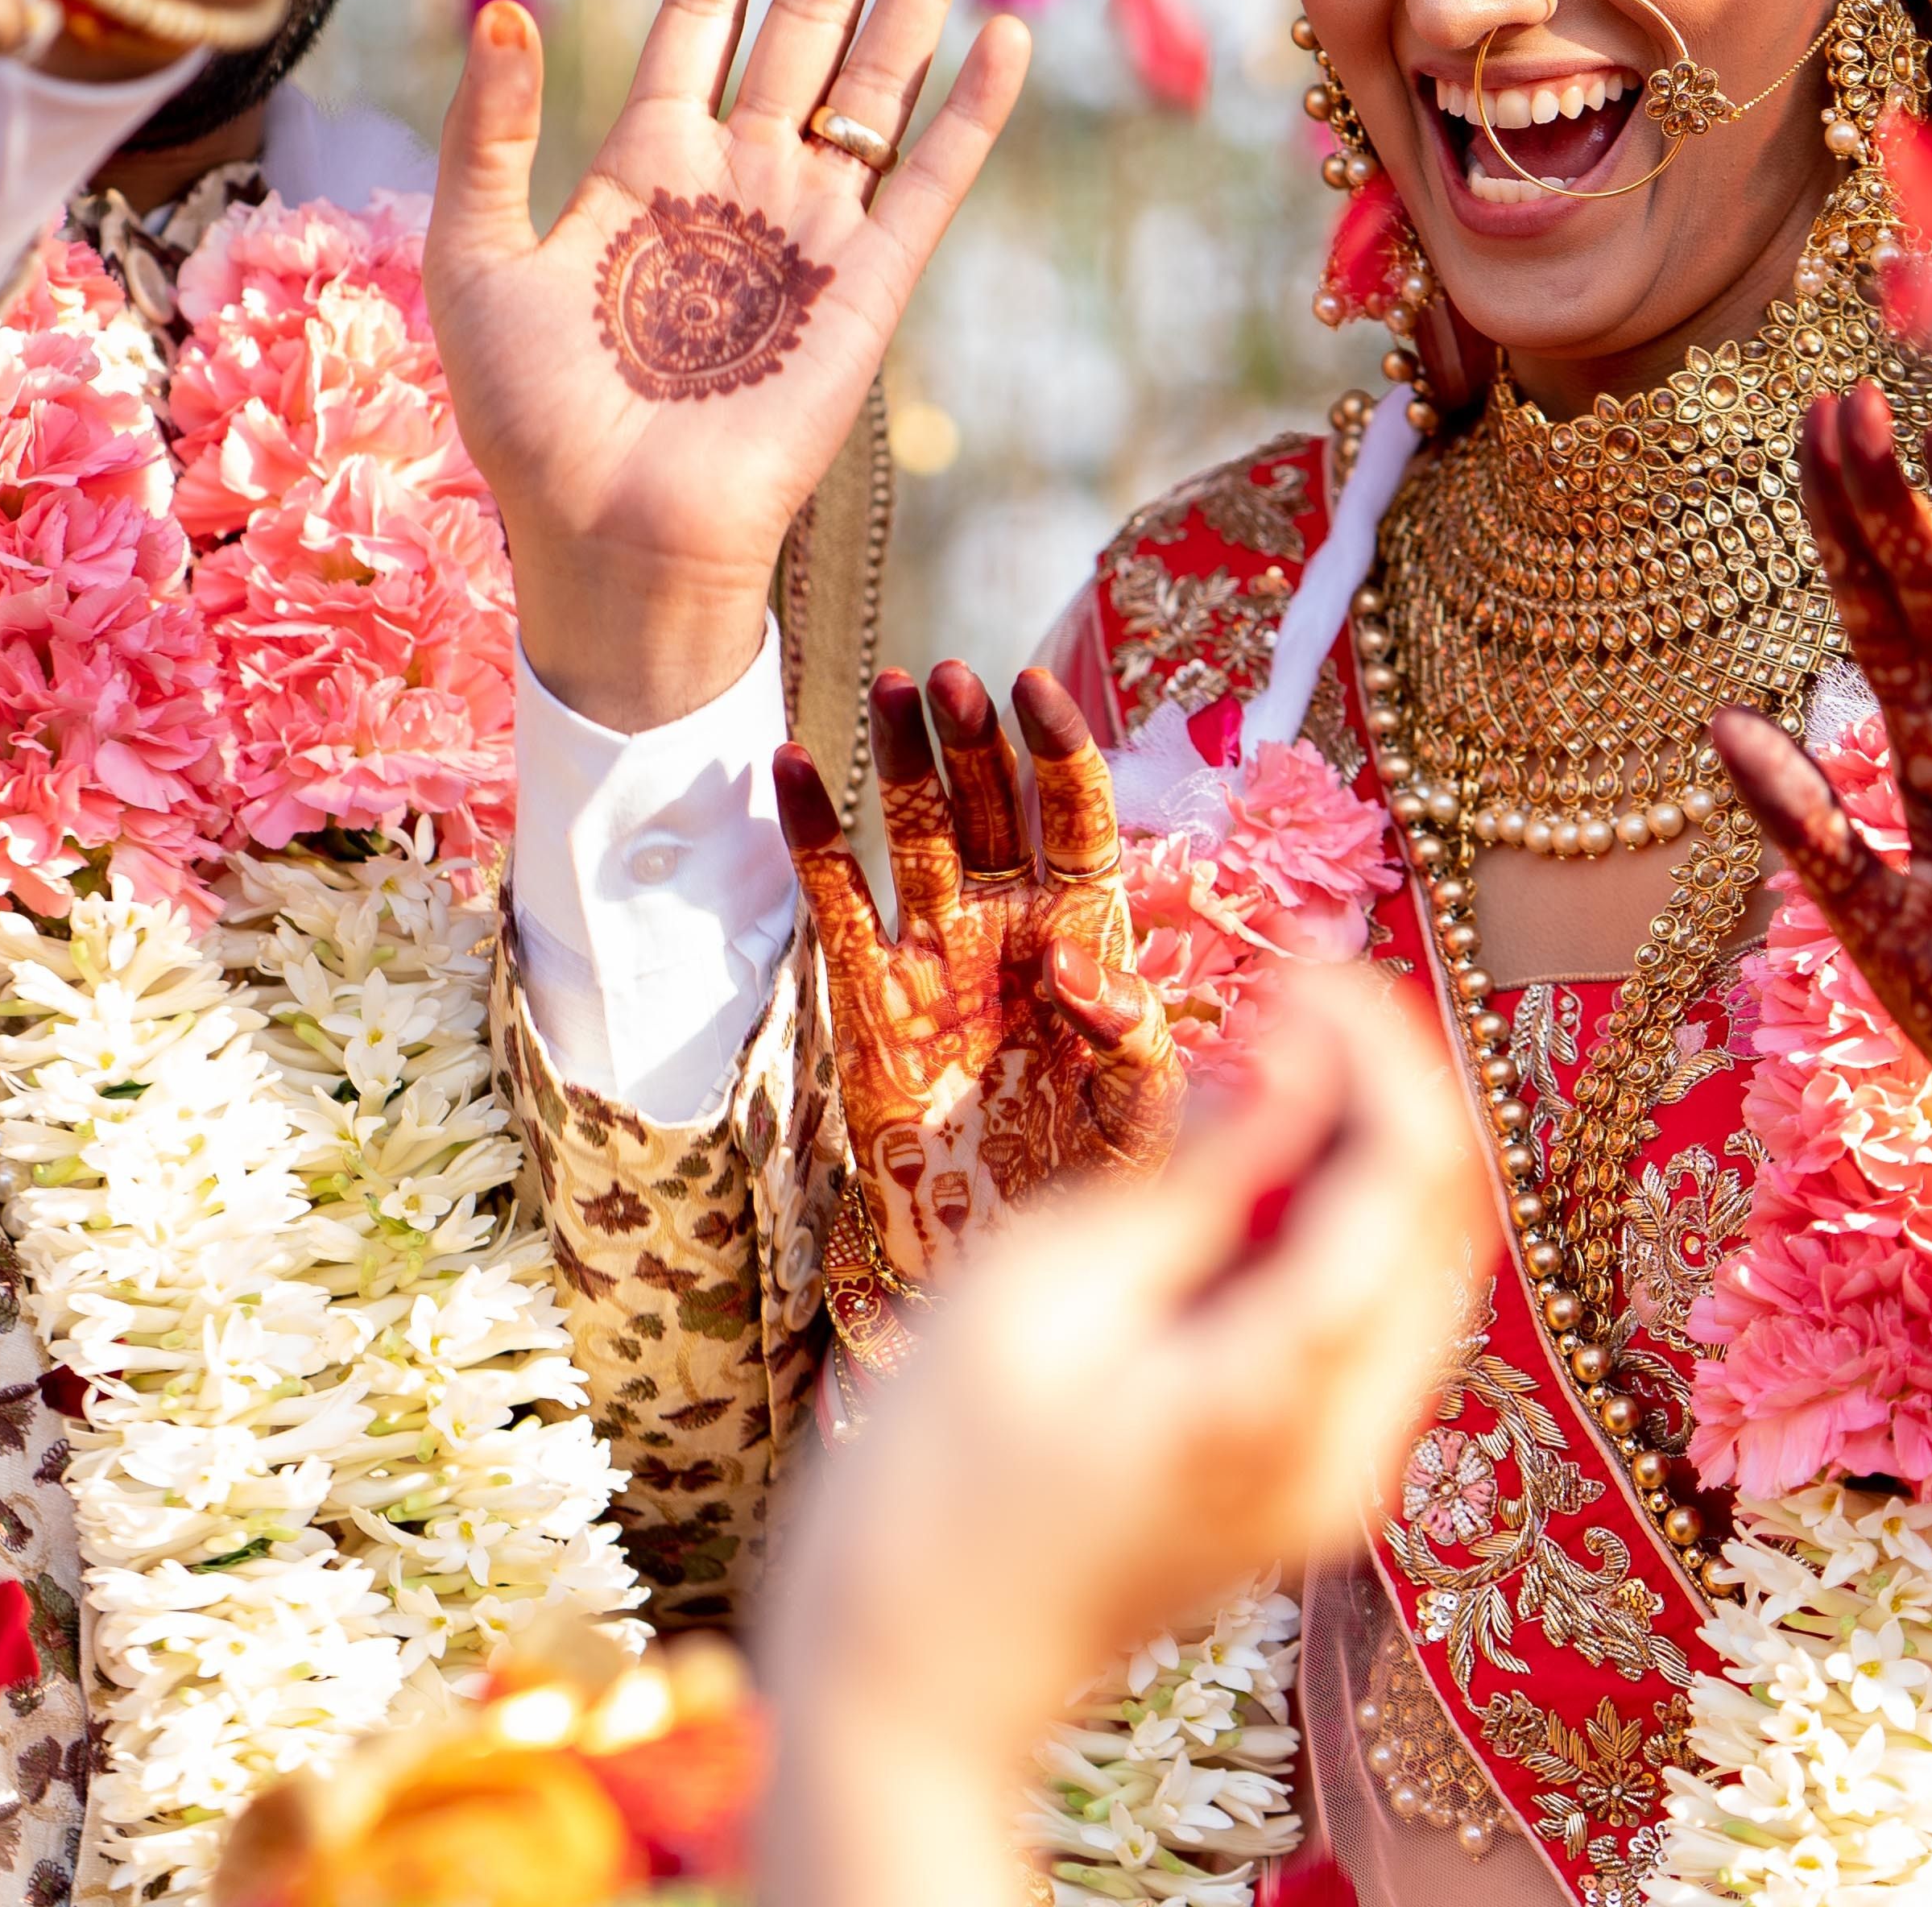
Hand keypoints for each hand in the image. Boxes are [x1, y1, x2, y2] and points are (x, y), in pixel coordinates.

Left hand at [428, 0, 1027, 729]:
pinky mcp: (863, 288)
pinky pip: (926, 181)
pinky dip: (968, 110)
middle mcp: (737, 178)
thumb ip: (490, 134)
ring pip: (872, 77)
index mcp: (646, 163)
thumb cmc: (529, 422)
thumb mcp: (474, 259)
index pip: (701, 11)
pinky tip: (1005, 35)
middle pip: (802, 19)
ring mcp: (809, 228)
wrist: (605, 542)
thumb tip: (508, 8)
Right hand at [755, 972, 1481, 1906]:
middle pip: (1446, 1222)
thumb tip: (1296, 1058)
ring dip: (1371, 1150)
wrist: (912, 1678)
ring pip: (1425, 1270)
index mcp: (1283, 1396)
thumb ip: (1197, 1177)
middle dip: (1393, 1086)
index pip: (1408, 1177)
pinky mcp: (1308, 1483)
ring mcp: (1339, 1480)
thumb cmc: (931, 1480)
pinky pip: (1373, 1324)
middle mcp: (1351, 1451)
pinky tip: (1256, 1168)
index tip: (1296, 967)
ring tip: (1270, 1058)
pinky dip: (1340, 1225)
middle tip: (1291, 993)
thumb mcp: (1041, 1288)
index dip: (1376, 1047)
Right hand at [784, 664, 1182, 1290]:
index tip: (1036, 687)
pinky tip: (789, 767)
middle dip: (972, 739)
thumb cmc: (1088, 1181)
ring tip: (893, 691)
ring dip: (903, 761)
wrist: (994, 1252)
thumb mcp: (1142, 1120)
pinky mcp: (867, 992)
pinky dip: (810, 833)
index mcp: (1085, 935)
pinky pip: (835, 899)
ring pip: (916, 832)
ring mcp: (934, 952)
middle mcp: (1008, 925)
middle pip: (991, 806)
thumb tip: (1078, 967)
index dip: (1058, 750)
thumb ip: (1130, 1040)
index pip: (1076, 818)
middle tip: (950, 679)